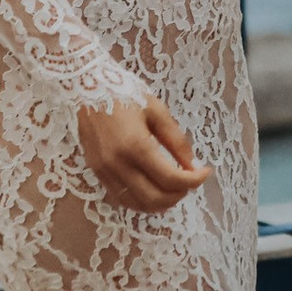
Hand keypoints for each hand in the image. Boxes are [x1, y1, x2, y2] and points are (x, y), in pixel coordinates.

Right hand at [77, 95, 212, 211]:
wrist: (86, 86)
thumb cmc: (125, 93)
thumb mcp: (156, 110)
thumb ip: (175, 140)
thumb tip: (192, 164)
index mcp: (135, 145)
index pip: (170, 178)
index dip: (193, 180)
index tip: (205, 172)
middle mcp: (117, 164)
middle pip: (154, 198)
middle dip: (178, 195)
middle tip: (190, 182)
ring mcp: (104, 171)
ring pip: (136, 204)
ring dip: (160, 203)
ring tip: (174, 188)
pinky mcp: (96, 172)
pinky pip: (121, 198)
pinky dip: (141, 201)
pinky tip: (153, 189)